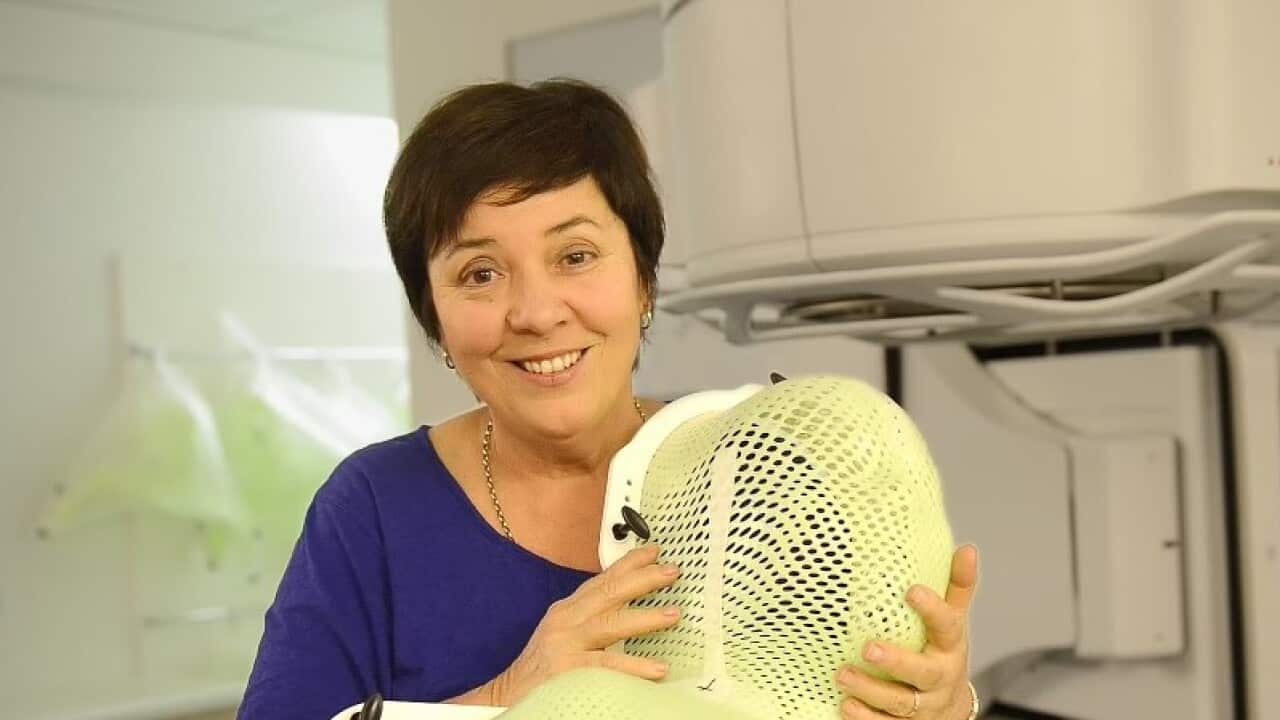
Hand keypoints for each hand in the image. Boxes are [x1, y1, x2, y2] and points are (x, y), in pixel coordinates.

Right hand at [488, 544, 681, 705]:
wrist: (506, 699)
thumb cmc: (541, 671)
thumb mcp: (564, 636)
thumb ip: (592, 621)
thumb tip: (629, 611)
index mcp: (567, 611)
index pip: (601, 581)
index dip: (628, 564)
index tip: (653, 551)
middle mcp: (565, 621)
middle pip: (609, 593)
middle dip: (643, 579)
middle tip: (672, 571)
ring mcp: (565, 645)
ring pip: (611, 624)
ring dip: (645, 618)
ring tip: (674, 614)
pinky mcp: (567, 671)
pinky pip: (607, 667)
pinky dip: (634, 667)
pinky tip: (658, 668)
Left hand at [835, 545, 979, 718]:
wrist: (950, 708)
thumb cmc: (943, 654)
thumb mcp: (953, 621)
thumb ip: (957, 587)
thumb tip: (966, 549)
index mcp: (950, 647)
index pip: (947, 626)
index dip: (932, 608)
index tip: (910, 590)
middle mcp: (938, 678)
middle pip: (922, 672)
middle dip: (896, 661)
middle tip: (869, 648)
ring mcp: (923, 705)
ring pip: (899, 702)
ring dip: (870, 690)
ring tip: (842, 675)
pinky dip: (866, 718)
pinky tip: (846, 705)